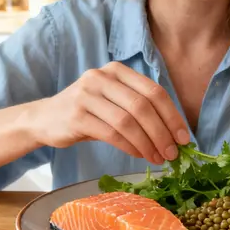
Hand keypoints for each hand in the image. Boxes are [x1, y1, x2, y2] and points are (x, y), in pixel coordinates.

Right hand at [33, 62, 189, 163]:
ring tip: (158, 158)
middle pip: (143, 106)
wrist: (45, 119)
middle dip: (162, 133)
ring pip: (128, 121)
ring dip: (148, 143)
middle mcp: (101, 77)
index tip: (184, 138)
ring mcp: (87, 95)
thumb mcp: (112, 101)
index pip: (153, 91)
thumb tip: (174, 135)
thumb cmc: (87, 112)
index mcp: (116, 70)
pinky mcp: (76, 116)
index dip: (172, 116)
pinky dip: (130, 147)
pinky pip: (112, 133)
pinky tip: (139, 155)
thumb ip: (138, 110)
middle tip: (173, 153)